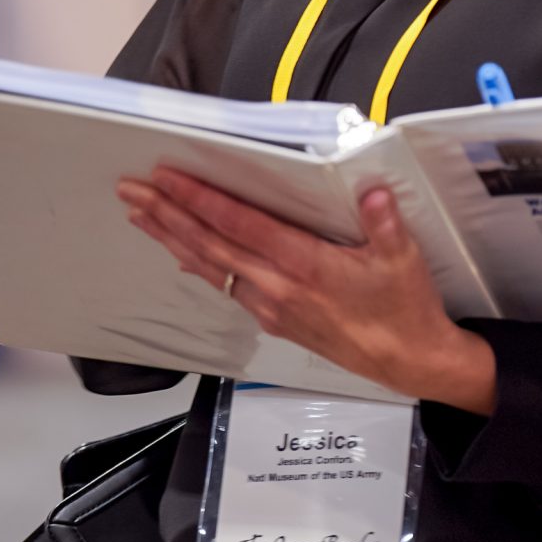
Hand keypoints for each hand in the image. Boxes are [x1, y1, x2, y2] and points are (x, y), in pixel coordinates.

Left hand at [117, 167, 496, 414]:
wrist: (410, 362)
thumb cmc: (405, 309)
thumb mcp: (404, 261)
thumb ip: (385, 224)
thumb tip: (373, 194)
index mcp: (306, 266)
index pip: (242, 226)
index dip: (202, 200)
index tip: (169, 178)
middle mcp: (278, 287)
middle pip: (211, 246)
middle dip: (168, 215)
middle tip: (132, 190)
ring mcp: (272, 306)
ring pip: (211, 268)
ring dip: (173, 239)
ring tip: (142, 215)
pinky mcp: (275, 320)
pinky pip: (227, 287)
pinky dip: (199, 266)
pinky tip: (183, 254)